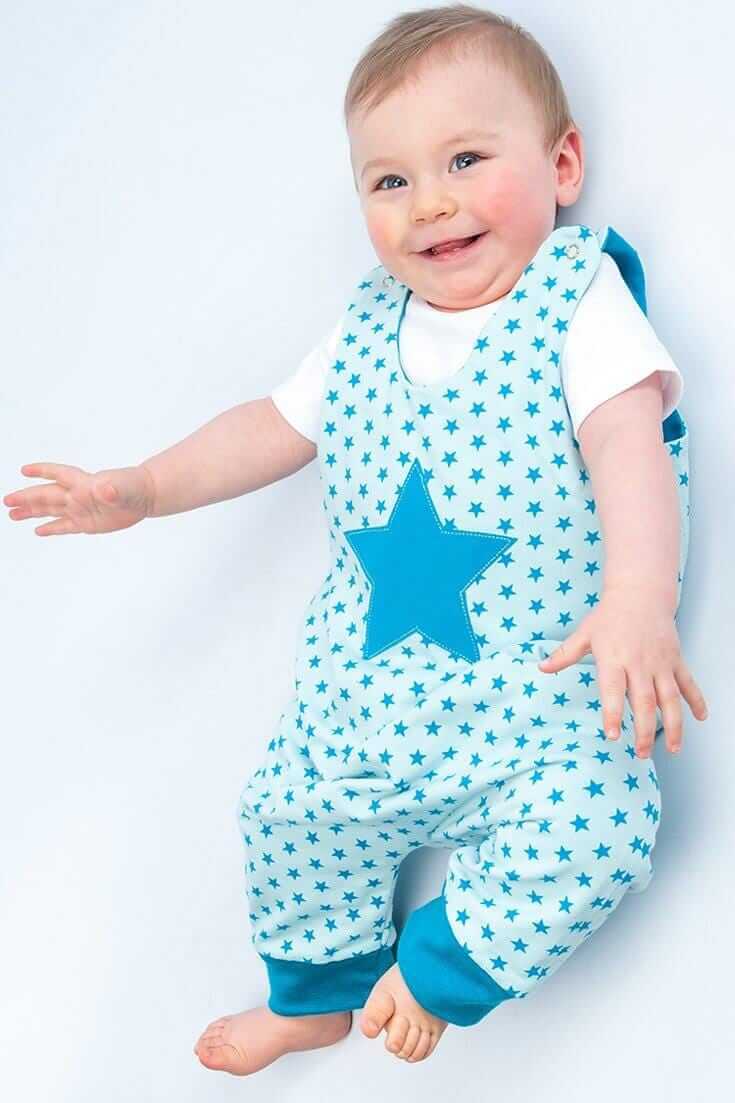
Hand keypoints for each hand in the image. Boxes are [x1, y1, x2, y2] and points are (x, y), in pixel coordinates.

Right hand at [3, 462, 155, 535]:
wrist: (144, 497)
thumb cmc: (134, 487)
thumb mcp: (123, 488)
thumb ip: (112, 489)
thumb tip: (105, 489)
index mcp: (83, 484)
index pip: (58, 475)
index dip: (42, 471)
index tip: (24, 471)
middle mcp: (77, 495)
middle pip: (46, 495)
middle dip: (27, 498)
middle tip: (7, 501)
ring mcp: (80, 509)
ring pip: (50, 510)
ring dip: (32, 512)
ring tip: (12, 515)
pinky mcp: (87, 523)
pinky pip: (65, 526)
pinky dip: (51, 528)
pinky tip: (37, 531)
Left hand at [536, 587, 707, 757]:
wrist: (640, 594)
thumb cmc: (610, 616)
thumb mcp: (584, 633)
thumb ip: (564, 654)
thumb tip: (541, 667)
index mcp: (613, 658)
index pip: (613, 691)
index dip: (613, 714)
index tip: (612, 735)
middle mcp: (639, 663)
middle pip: (644, 701)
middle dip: (645, 730)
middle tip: (641, 754)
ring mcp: (660, 663)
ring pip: (670, 698)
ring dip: (673, 725)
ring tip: (673, 749)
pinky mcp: (675, 660)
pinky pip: (688, 683)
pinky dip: (696, 700)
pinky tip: (700, 718)